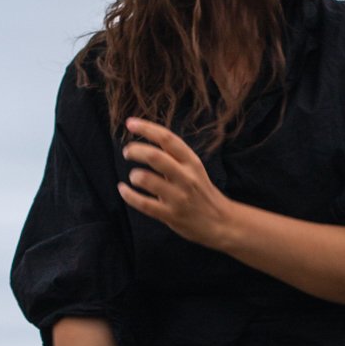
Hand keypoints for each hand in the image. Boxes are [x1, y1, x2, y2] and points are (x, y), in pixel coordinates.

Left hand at [117, 116, 232, 246]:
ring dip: (134, 175)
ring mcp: (178, 197)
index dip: (146, 128)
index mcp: (191, 162)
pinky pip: (144, 204)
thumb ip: (173, 156)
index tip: (130, 123)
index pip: (167, 139)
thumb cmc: (201, 191)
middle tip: (127, 152)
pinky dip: (129, 195)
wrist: (221, 222)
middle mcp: (186, 177)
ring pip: (147, 180)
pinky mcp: (171, 215)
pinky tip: (123, 190)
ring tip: (134, 177)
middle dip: (135, 151)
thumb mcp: (194, 169)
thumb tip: (147, 137)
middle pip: (155, 157)